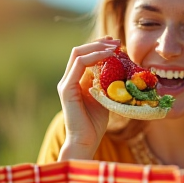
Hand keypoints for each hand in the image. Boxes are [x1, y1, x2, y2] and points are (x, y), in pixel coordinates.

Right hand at [57, 36, 119, 160]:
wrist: (87, 140)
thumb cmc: (96, 121)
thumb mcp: (104, 95)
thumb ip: (105, 81)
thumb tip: (117, 66)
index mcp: (76, 79)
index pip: (84, 55)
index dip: (98, 46)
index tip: (114, 42)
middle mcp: (69, 78)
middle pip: (80, 50)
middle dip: (99, 43)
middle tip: (116, 41)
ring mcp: (66, 83)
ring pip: (78, 54)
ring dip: (97, 47)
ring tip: (114, 47)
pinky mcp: (67, 88)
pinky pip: (79, 65)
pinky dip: (94, 57)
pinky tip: (108, 56)